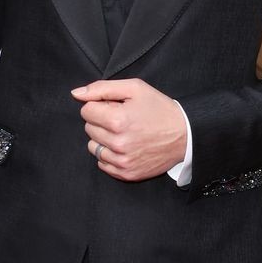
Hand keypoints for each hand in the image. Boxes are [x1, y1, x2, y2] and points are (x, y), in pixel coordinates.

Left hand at [72, 77, 188, 180]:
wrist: (185, 135)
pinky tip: (125, 147)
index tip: (115, 106)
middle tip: (123, 119)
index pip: (86, 111)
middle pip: (89, 129)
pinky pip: (102, 164)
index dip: (100, 105)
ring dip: (103, 139)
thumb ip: (102, 88)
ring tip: (123, 133)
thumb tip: (76, 94)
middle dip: (102, 121)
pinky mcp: (127, 173)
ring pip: (93, 147)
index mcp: (118, 120)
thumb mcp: (134, 88)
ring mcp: (122, 161)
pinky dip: (110, 155)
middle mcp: (118, 143)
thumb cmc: (160, 109)